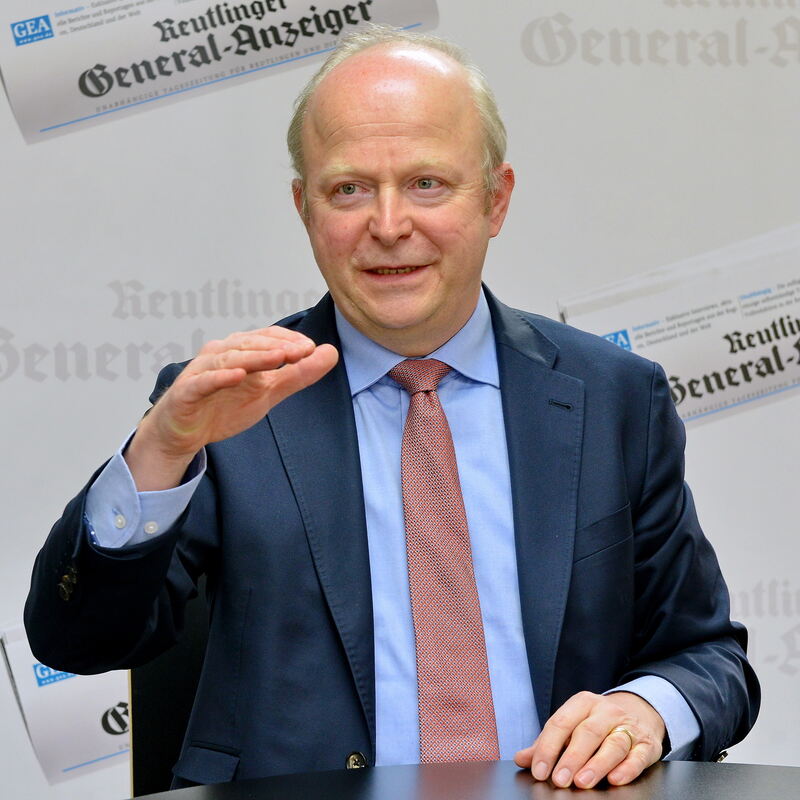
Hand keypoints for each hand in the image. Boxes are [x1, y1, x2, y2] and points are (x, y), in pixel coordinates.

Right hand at [125, 327, 338, 489]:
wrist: (184, 433)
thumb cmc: (223, 405)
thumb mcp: (268, 392)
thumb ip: (298, 374)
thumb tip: (330, 353)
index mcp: (240, 350)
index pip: (267, 337)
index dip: (289, 340)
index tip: (312, 349)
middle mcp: (220, 354)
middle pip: (250, 344)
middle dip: (277, 346)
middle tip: (303, 351)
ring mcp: (201, 371)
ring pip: (229, 358)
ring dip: (255, 357)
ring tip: (279, 357)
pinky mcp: (187, 391)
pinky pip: (204, 381)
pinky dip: (220, 377)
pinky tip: (238, 375)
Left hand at [514, 691, 665, 788]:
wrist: (638, 712)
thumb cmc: (596, 723)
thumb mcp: (572, 725)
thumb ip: (548, 742)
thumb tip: (522, 758)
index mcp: (582, 703)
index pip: (561, 722)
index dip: (548, 747)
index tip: (539, 770)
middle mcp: (606, 711)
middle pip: (587, 733)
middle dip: (571, 757)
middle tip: (560, 779)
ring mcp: (628, 726)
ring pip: (613, 743)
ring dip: (597, 764)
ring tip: (582, 781)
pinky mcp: (646, 744)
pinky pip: (637, 755)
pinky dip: (627, 768)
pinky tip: (615, 779)